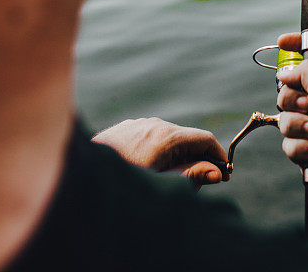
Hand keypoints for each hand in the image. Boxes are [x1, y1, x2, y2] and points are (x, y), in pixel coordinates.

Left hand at [92, 118, 228, 187]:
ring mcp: (139, 123)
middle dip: (196, 158)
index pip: (205, 139)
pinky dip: (155, 150)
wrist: (83, 176)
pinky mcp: (125, 128)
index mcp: (169, 136)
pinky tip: (145, 168)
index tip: (224, 174)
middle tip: (196, 183)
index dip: (218, 156)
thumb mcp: (162, 184)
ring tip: (166, 178)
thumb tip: (217, 172)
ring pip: (166, 137)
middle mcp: (156, 123)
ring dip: (174, 154)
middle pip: (187, 139)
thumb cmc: (126, 181)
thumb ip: (191, 176)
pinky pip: (148, 136)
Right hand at [276, 33, 307, 208]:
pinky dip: (299, 147)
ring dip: (297, 127)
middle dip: (293, 99)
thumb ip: (305, 73)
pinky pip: (287, 140)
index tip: (280, 43)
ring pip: (285, 115)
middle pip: (290, 85)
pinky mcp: (306, 145)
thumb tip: (285, 72)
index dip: (298, 45)